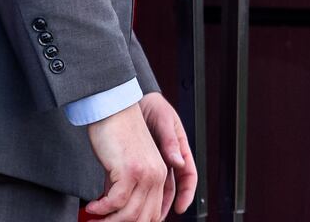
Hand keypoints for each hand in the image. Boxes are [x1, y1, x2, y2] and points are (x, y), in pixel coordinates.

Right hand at [85, 102, 170, 220]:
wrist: (113, 109)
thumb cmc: (118, 134)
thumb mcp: (126, 164)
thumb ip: (126, 187)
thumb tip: (114, 210)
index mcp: (161, 174)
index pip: (155, 213)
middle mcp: (158, 176)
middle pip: (145, 218)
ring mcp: (146, 173)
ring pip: (130, 215)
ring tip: (93, 219)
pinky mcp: (130, 170)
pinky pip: (116, 202)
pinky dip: (101, 209)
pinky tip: (91, 206)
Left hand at [140, 92, 196, 214]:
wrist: (130, 101)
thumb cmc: (151, 105)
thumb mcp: (164, 120)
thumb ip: (170, 140)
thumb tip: (179, 160)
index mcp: (180, 150)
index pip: (188, 176)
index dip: (187, 194)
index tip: (181, 207)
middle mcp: (168, 160)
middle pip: (170, 190)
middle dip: (162, 207)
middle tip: (155, 219)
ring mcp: (152, 164)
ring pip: (151, 191)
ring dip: (145, 205)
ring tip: (135, 216)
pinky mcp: (135, 166)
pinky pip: (134, 185)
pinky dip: (128, 196)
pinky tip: (120, 203)